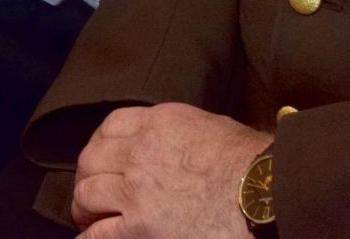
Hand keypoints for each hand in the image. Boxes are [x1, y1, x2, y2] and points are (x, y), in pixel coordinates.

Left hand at [71, 104, 269, 237]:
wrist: (264, 192)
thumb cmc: (251, 162)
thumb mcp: (210, 128)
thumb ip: (180, 134)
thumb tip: (175, 149)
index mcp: (157, 123)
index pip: (111, 126)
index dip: (101, 145)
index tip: (101, 159)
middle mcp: (139, 152)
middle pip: (91, 159)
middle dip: (87, 176)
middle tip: (90, 192)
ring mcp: (136, 190)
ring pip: (87, 194)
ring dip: (85, 207)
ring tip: (88, 218)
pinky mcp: (139, 227)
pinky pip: (99, 234)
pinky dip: (89, 237)